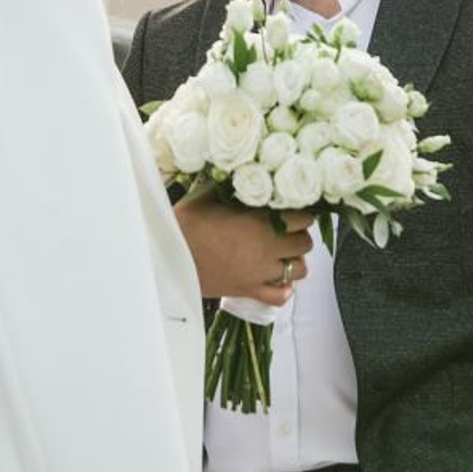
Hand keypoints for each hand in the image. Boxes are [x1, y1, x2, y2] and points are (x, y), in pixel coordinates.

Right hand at [174, 189, 314, 305]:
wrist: (167, 258)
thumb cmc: (186, 224)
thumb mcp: (208, 196)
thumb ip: (232, 187)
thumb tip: (245, 175)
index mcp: (261, 223)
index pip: (303, 218)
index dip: (302, 212)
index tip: (294, 209)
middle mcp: (267, 249)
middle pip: (305, 244)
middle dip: (299, 235)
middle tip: (287, 230)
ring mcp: (260, 273)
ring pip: (299, 270)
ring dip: (295, 260)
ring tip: (282, 253)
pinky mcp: (249, 291)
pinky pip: (280, 297)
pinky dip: (283, 290)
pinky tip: (278, 280)